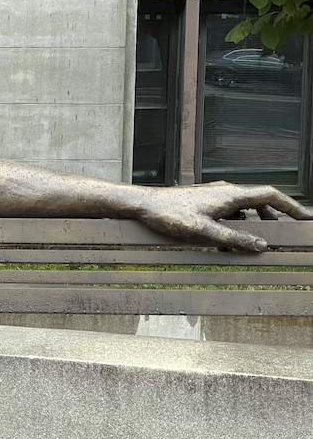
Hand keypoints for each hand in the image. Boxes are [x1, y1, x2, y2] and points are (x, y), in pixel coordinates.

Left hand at [135, 182, 312, 250]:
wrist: (142, 205)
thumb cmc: (169, 215)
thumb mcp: (204, 232)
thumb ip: (233, 239)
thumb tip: (261, 245)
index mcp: (230, 195)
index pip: (270, 195)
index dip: (291, 206)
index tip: (306, 218)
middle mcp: (225, 192)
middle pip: (260, 201)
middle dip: (276, 218)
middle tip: (286, 235)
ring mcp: (214, 197)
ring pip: (244, 209)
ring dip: (254, 225)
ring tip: (259, 244)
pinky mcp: (204, 204)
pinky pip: (228, 214)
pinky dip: (235, 227)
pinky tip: (228, 246)